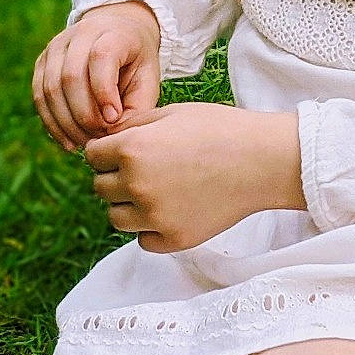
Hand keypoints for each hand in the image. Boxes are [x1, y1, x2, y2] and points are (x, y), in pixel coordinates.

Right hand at [33, 1, 161, 151]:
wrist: (118, 33)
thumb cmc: (136, 62)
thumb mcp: (147, 79)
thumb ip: (136, 107)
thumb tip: (113, 136)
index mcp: (113, 33)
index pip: (100, 58)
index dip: (104, 92)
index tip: (113, 119)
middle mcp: (80, 34)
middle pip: (71, 76)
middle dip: (84, 115)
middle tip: (99, 139)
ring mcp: (56, 46)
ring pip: (51, 88)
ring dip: (66, 123)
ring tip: (84, 143)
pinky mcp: (42, 62)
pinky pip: (39, 96)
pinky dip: (52, 123)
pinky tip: (67, 141)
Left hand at [83, 102, 305, 253]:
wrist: (263, 161)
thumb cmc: (221, 130)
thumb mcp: (172, 113)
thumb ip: (133, 126)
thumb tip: (107, 138)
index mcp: (132, 149)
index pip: (92, 156)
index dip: (106, 151)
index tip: (123, 150)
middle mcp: (136, 185)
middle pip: (100, 188)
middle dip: (114, 177)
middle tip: (143, 170)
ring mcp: (154, 216)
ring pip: (116, 218)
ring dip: (127, 206)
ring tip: (154, 192)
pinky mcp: (174, 239)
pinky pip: (143, 240)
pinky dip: (150, 229)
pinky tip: (170, 210)